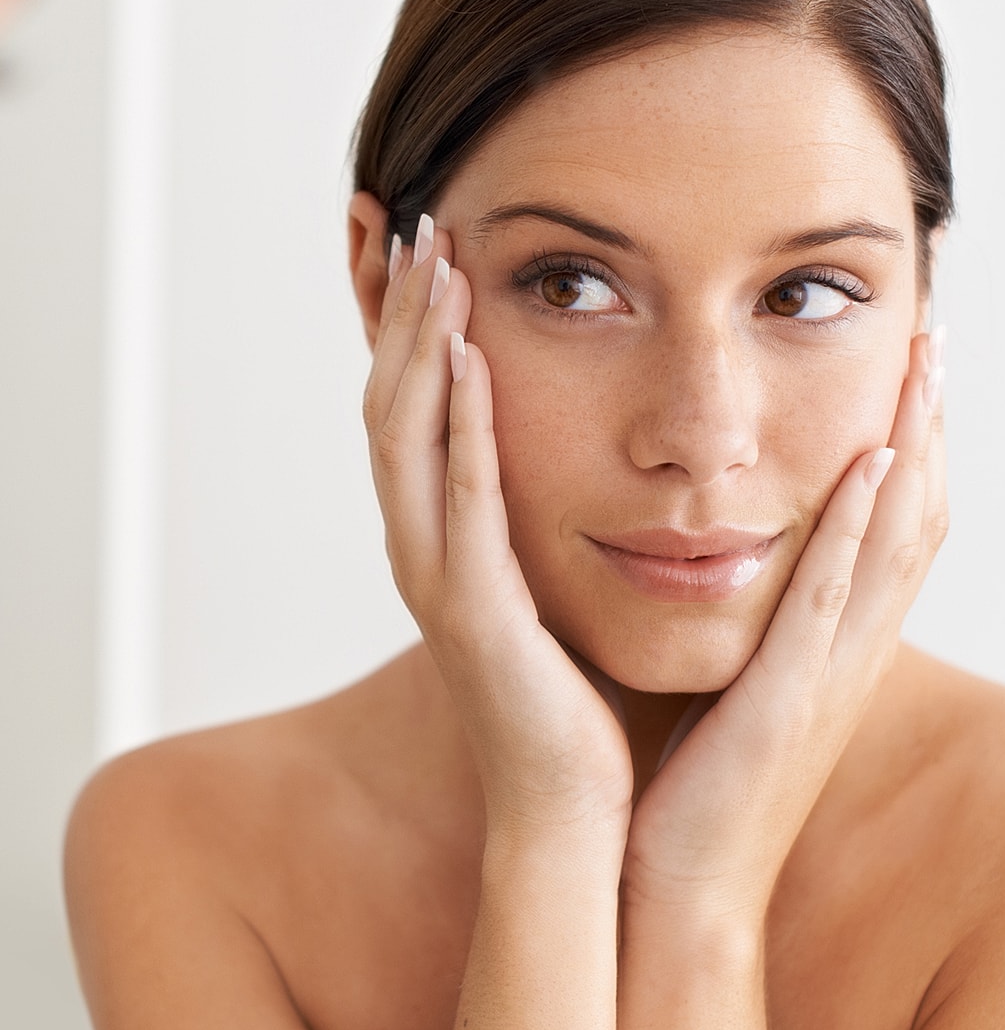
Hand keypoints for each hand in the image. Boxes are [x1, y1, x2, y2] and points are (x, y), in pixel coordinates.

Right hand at [363, 216, 634, 838]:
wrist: (576, 810)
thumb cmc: (575, 703)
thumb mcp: (555, 588)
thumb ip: (545, 522)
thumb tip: (587, 455)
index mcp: (447, 540)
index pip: (413, 409)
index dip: (407, 327)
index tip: (423, 245)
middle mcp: (424, 549)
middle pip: (393, 402)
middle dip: (401, 311)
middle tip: (412, 219)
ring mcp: (438, 580)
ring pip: (408, 438)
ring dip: (419, 345)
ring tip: (435, 259)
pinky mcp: (473, 614)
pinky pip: (460, 503)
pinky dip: (458, 427)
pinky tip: (468, 358)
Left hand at [620, 330, 947, 923]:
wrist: (679, 887)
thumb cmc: (695, 786)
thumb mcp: (739, 686)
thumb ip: (756, 622)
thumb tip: (734, 555)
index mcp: (835, 648)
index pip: (893, 531)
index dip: (913, 448)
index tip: (909, 370)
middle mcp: (850, 656)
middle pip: (915, 522)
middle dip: (929, 427)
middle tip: (934, 341)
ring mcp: (829, 680)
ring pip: (893, 548)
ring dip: (914, 454)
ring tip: (921, 371)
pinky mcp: (788, 704)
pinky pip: (830, 602)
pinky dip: (854, 532)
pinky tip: (866, 468)